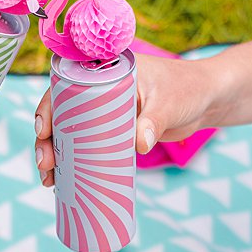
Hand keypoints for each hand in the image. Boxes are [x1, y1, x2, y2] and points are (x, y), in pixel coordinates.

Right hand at [33, 54, 220, 184]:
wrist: (207, 100)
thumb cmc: (189, 90)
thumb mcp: (169, 104)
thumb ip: (154, 121)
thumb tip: (138, 145)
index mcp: (105, 71)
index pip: (65, 85)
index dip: (48, 108)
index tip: (44, 131)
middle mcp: (98, 89)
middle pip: (61, 114)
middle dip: (47, 141)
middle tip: (46, 165)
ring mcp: (103, 111)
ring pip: (70, 133)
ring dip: (56, 156)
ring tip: (50, 180)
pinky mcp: (113, 131)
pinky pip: (87, 145)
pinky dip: (74, 162)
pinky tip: (64, 181)